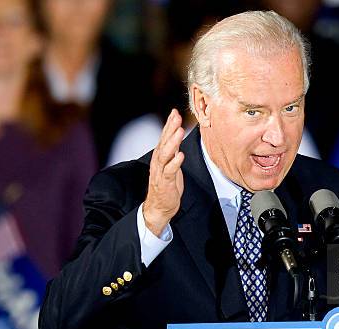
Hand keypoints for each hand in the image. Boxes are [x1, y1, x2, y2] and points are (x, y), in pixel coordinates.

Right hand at [143, 109, 185, 236]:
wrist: (159, 207)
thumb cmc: (167, 185)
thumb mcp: (171, 164)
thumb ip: (173, 150)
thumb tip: (177, 135)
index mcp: (160, 156)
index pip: (164, 137)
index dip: (169, 124)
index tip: (175, 112)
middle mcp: (158, 162)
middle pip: (163, 142)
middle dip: (170, 128)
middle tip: (176, 116)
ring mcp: (160, 172)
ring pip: (165, 154)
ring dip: (172, 142)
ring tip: (179, 131)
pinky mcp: (165, 182)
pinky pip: (169, 171)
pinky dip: (174, 162)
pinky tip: (180, 155)